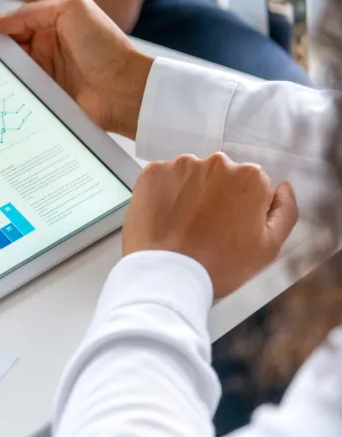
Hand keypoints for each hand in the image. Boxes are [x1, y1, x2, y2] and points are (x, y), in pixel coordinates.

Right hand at [0, 0, 152, 138]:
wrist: (125, 90)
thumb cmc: (105, 46)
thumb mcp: (72, 8)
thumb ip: (33, 10)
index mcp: (48, 23)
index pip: (8, 24)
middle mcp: (42, 48)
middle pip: (2, 48)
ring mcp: (41, 73)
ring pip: (5, 69)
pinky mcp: (42, 96)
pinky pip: (16, 91)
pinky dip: (1, 90)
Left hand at [124, 153, 298, 297]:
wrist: (168, 274)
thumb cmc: (220, 264)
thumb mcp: (269, 246)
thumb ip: (285, 211)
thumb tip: (283, 187)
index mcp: (250, 176)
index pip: (252, 185)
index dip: (243, 207)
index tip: (231, 227)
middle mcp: (216, 162)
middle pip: (221, 176)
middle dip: (216, 196)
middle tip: (206, 228)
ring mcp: (181, 165)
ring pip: (191, 175)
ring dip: (190, 193)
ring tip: (184, 225)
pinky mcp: (152, 173)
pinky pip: (163, 179)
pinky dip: (164, 194)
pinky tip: (165, 218)